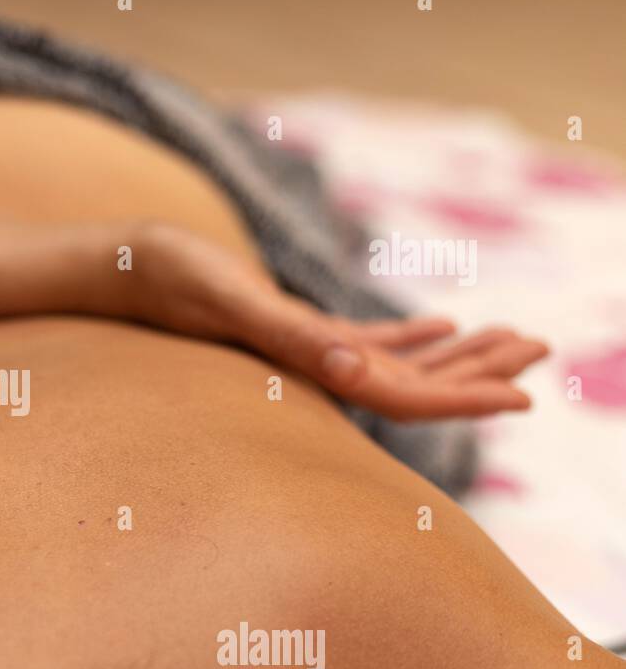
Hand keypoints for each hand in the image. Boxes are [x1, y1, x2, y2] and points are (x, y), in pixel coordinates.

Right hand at [135, 223, 547, 419]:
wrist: (128, 269)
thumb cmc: (174, 279)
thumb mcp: (233, 299)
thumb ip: (290, 335)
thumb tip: (353, 367)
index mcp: (306, 370)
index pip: (400, 396)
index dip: (462, 399)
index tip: (522, 396)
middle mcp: (313, 370)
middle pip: (411, 383)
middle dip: (478, 372)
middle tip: (541, 350)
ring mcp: (306, 352)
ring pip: (396, 362)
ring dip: (455, 354)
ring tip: (513, 337)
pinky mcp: (295, 330)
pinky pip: (364, 340)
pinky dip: (409, 334)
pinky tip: (444, 322)